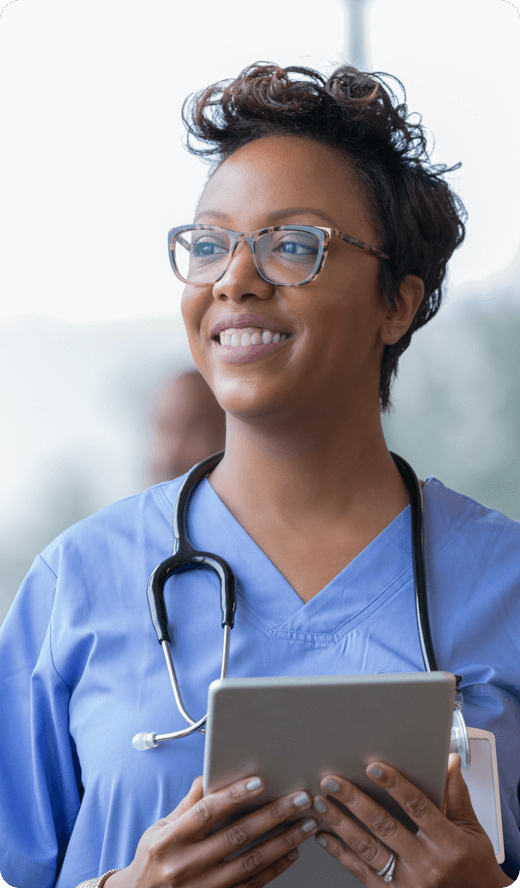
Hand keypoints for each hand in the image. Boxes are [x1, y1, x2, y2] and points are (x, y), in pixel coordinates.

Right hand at [113, 775, 317, 887]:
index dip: (232, 796)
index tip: (259, 782)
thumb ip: (187, 806)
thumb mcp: (158, 830)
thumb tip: (208, 776)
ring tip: (305, 825)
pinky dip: (274, 869)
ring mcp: (202, 887)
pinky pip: (251, 885)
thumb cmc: (151, 861)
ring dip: (282, 841)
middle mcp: (185, 865)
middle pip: (236, 836)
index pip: (206, 812)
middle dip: (272, 815)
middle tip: (299, 799)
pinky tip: (291, 853)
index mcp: (170, 840)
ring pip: (250, 862)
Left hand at [310, 754, 513, 886]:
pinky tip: (324, 836)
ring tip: (320, 803)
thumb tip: (448, 759)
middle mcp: (426, 864)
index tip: (373, 767)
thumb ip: (456, 795)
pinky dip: (339, 853)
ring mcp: (407, 883)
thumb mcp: (473, 830)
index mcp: (448, 843)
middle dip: (354, 801)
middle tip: (331, 781)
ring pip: (367, 849)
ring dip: (340, 824)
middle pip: (384, 826)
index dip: (395, 785)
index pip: (417, 807)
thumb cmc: (474, 868)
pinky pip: (360, 872)